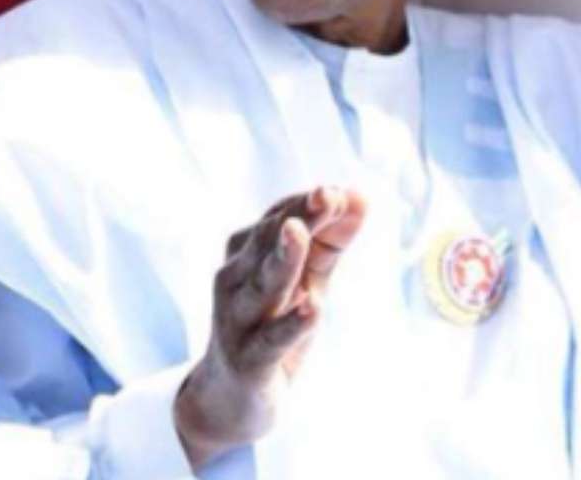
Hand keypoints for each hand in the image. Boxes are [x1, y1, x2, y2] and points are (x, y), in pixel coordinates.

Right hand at [173, 186, 367, 468]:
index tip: (338, 190)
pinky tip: (311, 310)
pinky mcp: (250, 360)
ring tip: (299, 233)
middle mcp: (235, 282)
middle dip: (297, 217)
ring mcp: (239, 321)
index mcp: (246, 258)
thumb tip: (358, 195)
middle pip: (266, 244)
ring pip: (264, 286)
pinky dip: (290, 325)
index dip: (305, 205)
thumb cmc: (268, 328)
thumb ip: (329, 243)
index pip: (276, 220)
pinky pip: (271, 340)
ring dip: (283, 258)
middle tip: (326, 194)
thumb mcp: (304, 283)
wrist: (229, 397)